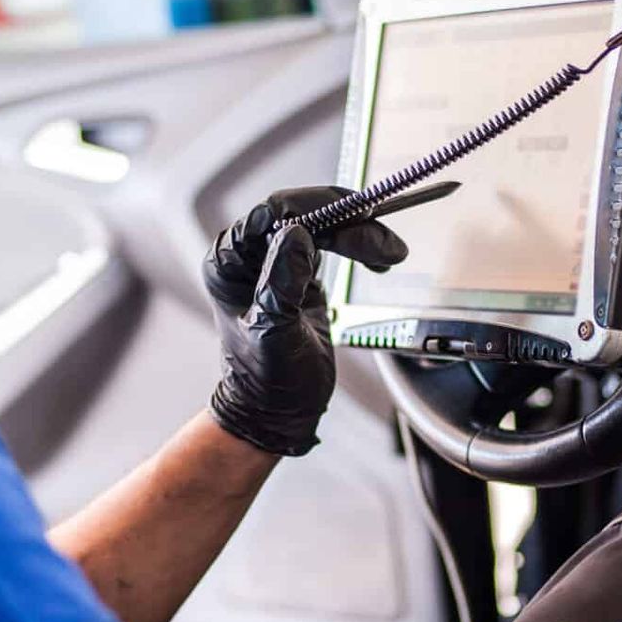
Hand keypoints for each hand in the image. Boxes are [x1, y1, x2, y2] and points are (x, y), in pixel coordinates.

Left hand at [203, 187, 407, 456]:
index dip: (316, 206)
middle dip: (348, 222)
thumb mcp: (276, 334)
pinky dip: (357, 245)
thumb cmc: (268, 384)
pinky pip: (330, 242)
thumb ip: (282, 284)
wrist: (276, 414)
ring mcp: (274, 262)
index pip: (273, 213)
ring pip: (320, 225)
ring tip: (391, 255)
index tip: (356, 214)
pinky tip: (378, 259)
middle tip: (386, 244)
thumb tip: (297, 234)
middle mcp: (248, 256)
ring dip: (359, 233)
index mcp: (229, 263)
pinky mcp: (298, 272)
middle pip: (302, 214)